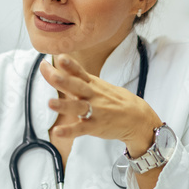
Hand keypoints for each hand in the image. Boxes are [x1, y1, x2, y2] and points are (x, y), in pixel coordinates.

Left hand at [39, 53, 162, 155]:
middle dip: (63, 80)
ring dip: (63, 105)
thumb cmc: (116, 101)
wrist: (138, 118)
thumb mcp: (101, 86)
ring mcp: (95, 111)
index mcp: (93, 84)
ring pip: (77, 107)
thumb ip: (81, 80)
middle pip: (76, 86)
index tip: (59, 56)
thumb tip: (61, 70)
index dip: (69, 64)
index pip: (79, 72)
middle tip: (50, 73)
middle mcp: (92, 96)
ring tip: (50, 103)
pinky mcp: (95, 127)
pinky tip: (57, 131)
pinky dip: (69, 131)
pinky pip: (80, 129)